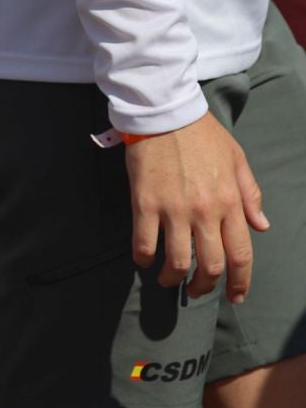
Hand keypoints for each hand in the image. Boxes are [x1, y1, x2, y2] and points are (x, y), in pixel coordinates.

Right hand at [125, 112, 268, 303]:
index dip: (240, 282)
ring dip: (173, 279)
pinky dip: (144, 258)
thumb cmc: (202, 134)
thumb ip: (251, 195)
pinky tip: (144, 259)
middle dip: (205, 286)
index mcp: (230, 202)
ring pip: (177, 261)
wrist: (165, 112)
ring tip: (169, 279)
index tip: (235, 295)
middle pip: (210, 265)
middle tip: (197, 290)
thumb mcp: (237, 160)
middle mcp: (205, 211)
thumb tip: (262, 227)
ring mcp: (173, 209)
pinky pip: (144, 243)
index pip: (241, 254)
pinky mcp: (144, 203)